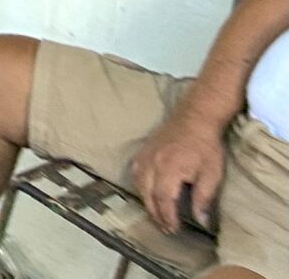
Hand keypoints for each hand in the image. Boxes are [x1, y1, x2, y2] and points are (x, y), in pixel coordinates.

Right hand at [132, 110, 228, 232]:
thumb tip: (201, 220)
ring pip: (138, 184)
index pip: (164, 199)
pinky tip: (145, 192)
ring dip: (145, 201)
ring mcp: (145, 156)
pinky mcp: (143, 150)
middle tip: (165, 228)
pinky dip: (139, 186)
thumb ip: (203, 198)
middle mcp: (153, 163)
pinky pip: (135, 172)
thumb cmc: (206, 147)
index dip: (168, 217)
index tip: (174, 229)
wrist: (195, 118)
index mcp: (170, 169)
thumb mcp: (212, 174)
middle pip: (148, 194)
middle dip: (156, 214)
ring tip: (155, 214)